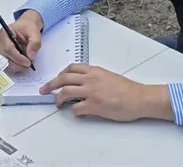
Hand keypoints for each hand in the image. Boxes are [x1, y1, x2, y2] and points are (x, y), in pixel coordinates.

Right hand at [0, 10, 42, 72]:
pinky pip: (8, 66)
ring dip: (18, 66)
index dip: (18, 57)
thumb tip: (30, 55)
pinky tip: (23, 64)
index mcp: (4, 32)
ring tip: (28, 62)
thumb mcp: (35, 32)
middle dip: (19, 64)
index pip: (8, 48)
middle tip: (30, 63)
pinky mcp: (2, 56)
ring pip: (6, 64)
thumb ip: (34, 43)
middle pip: (5, 58)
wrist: (25, 28)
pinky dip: (16, 67)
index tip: (28, 62)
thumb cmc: (27, 28)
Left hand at [40, 64, 161, 121]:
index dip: (60, 74)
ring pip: (65, 92)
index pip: (71, 68)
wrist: (138, 97)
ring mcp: (91, 92)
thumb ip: (94, 77)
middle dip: (50, 84)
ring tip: (57, 104)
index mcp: (94, 71)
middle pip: (63, 78)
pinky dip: (73, 111)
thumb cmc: (127, 89)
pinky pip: (76, 108)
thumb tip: (84, 84)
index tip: (56, 79)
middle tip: (44, 90)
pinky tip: (76, 113)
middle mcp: (90, 79)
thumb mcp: (108, 76)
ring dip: (58, 98)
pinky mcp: (94, 106)